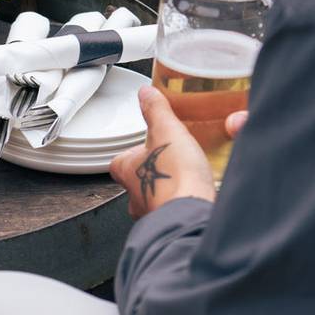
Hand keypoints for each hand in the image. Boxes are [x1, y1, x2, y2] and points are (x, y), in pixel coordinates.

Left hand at [110, 86, 216, 218]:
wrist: (192, 213)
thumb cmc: (174, 176)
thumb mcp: (166, 130)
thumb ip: (155, 110)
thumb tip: (146, 93)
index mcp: (127, 170)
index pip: (118, 162)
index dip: (130, 154)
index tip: (142, 146)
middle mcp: (135, 195)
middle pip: (136, 182)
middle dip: (150, 172)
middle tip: (168, 162)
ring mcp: (153, 212)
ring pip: (155, 198)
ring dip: (167, 189)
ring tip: (185, 178)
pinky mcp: (174, 221)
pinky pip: (175, 210)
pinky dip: (183, 202)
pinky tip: (197, 195)